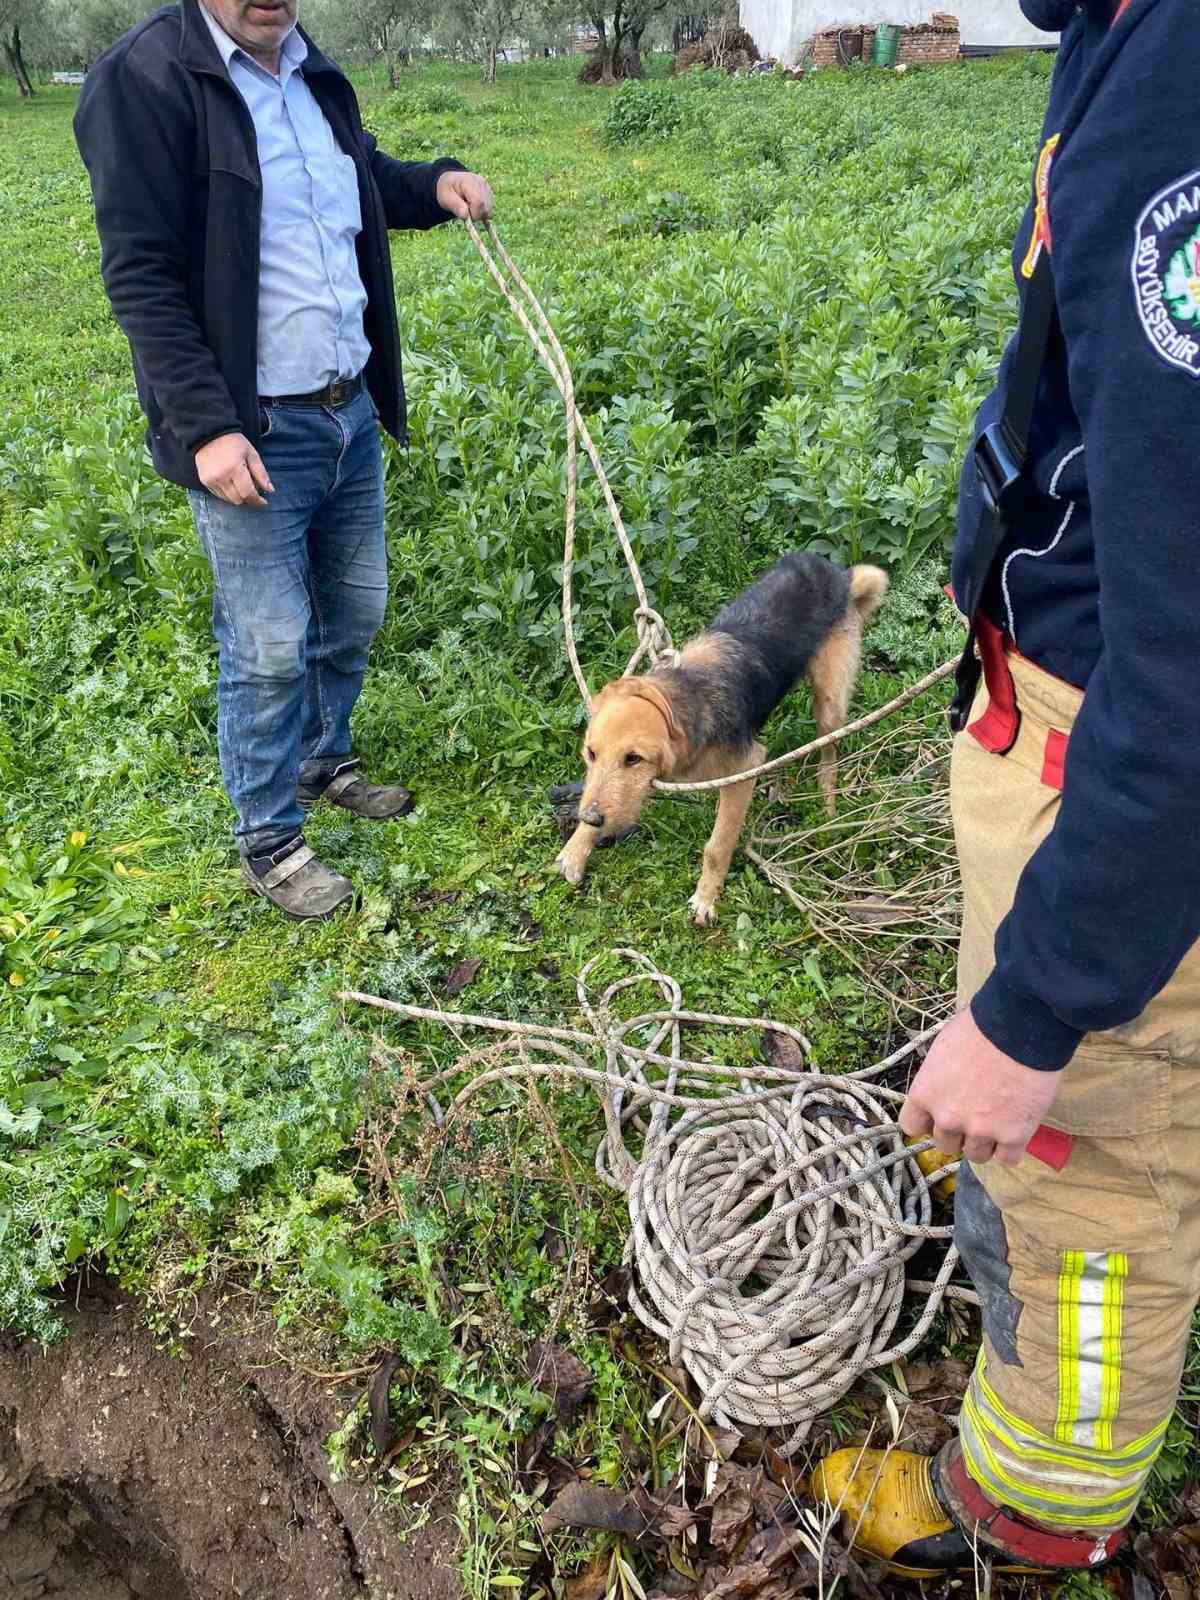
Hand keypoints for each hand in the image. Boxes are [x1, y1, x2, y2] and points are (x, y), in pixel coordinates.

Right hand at [196, 433, 272, 507]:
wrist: (210, 434)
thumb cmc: (234, 442)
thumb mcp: (252, 454)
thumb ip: (261, 473)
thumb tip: (270, 490)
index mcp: (234, 469)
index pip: (248, 493)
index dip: (257, 501)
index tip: (264, 502)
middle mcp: (221, 477)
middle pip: (238, 500)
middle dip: (249, 500)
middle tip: (255, 494)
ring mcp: (211, 480)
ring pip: (229, 500)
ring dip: (239, 497)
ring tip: (244, 487)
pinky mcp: (205, 481)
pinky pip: (219, 495)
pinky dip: (228, 494)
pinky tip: (233, 485)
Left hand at [437, 169, 492, 221]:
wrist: (451, 181)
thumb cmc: (447, 189)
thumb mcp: (445, 197)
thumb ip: (455, 205)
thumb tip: (465, 216)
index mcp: (470, 181)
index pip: (479, 202)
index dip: (474, 214)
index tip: (465, 216)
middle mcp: (482, 183)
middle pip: (485, 208)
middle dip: (476, 215)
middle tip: (465, 211)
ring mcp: (487, 188)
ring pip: (488, 210)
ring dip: (478, 214)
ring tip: (468, 208)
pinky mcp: (489, 194)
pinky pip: (489, 210)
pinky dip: (482, 213)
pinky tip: (476, 211)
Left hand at [899, 1007, 1062, 1166]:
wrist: (1020, 1028)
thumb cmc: (980, 1027)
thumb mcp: (943, 1048)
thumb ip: (938, 1077)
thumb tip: (944, 1085)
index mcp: (925, 1094)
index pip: (912, 1126)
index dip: (928, 1121)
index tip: (939, 1115)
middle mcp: (948, 1118)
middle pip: (945, 1144)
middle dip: (958, 1132)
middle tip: (975, 1114)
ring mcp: (980, 1130)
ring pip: (976, 1155)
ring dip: (985, 1142)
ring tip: (999, 1121)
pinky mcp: (1014, 1136)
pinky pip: (1007, 1159)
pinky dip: (1011, 1148)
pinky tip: (1016, 1130)